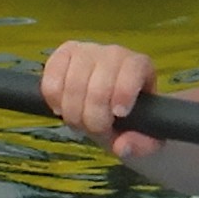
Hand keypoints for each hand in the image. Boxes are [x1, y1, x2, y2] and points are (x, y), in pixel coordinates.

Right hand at [40, 38, 161, 158]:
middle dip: (95, 118)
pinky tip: (62, 109)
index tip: (119, 114)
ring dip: (73, 113)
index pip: (131, 68)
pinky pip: (51, 79)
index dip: (123, 91)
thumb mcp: (147, 136)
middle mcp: (113, 53)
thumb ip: (142, 144)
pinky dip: (54, 101)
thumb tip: (122, 146)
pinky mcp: (63, 55)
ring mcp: (86, 51)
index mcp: (139, 66)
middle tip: (97, 130)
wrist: (112, 109)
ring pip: (73, 83)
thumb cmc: (132, 119)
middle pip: (98, 85)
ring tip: (80, 123)